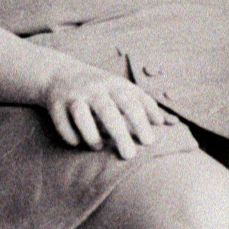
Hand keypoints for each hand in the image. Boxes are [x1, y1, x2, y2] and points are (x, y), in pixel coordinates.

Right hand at [43, 64, 173, 158]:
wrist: (59, 74)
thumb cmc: (103, 89)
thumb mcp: (124, 90)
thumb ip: (146, 106)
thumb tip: (174, 123)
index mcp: (116, 85)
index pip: (133, 102)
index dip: (143, 121)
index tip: (151, 142)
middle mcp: (96, 89)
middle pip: (109, 111)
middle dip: (120, 133)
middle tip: (130, 155)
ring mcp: (75, 95)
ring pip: (82, 115)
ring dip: (91, 134)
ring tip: (100, 147)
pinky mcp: (55, 104)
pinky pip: (62, 122)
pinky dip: (70, 135)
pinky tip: (78, 144)